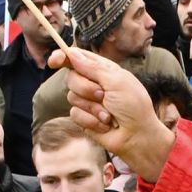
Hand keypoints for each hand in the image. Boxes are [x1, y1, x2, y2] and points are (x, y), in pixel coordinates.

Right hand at [54, 45, 175, 179]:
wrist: (137, 137)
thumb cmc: (134, 107)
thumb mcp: (117, 82)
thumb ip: (93, 68)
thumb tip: (72, 54)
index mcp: (104, 70)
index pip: (78, 58)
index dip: (64, 57)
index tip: (54, 61)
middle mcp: (94, 84)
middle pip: (71, 77)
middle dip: (85, 88)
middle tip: (103, 95)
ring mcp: (88, 102)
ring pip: (72, 97)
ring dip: (92, 107)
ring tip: (108, 115)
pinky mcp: (85, 118)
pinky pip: (75, 114)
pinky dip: (91, 120)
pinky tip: (104, 125)